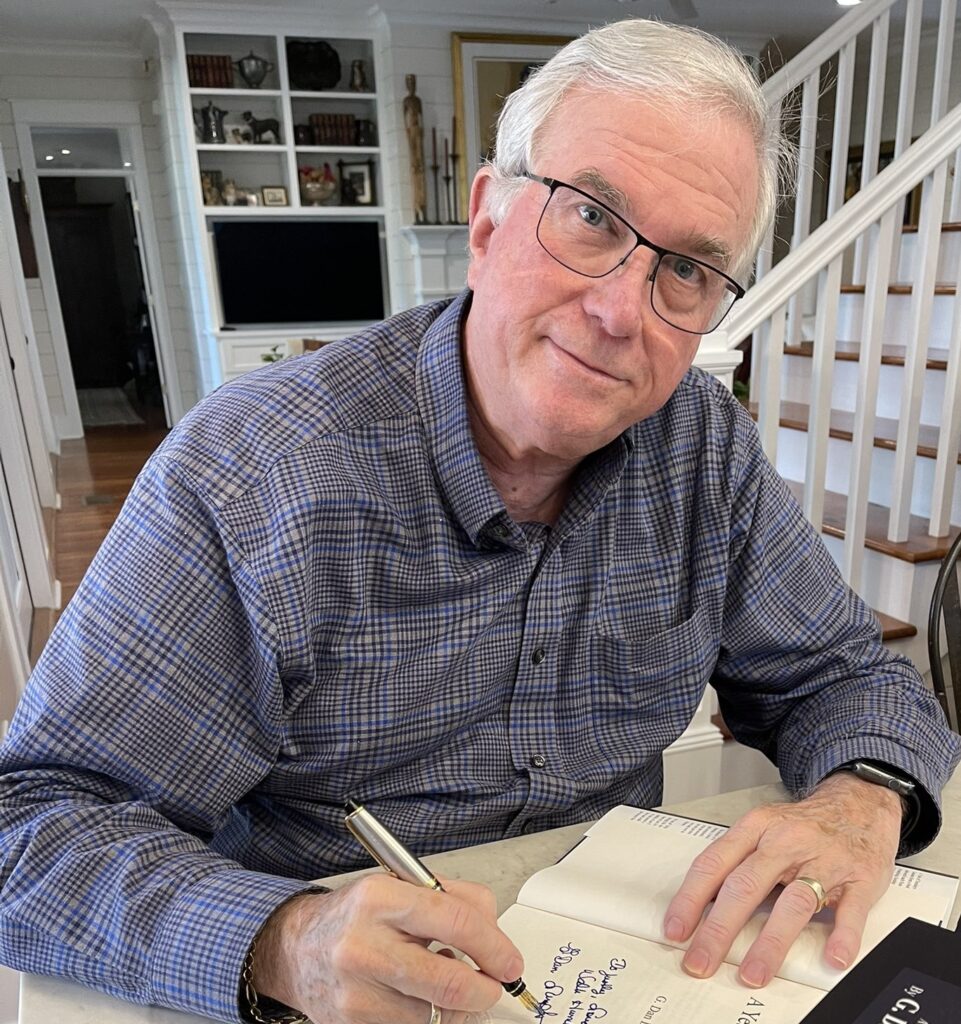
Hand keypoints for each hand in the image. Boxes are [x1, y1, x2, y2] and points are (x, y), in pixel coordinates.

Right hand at [251, 874, 524, 1023]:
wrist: (299, 949)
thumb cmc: (357, 915)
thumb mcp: (400, 885)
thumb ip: (455, 899)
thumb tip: (496, 934)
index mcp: (380, 897)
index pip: (456, 922)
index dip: (494, 947)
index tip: (510, 962)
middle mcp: (364, 945)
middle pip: (449, 983)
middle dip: (485, 991)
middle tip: (494, 986)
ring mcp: (356, 992)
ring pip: (435, 1016)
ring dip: (458, 1008)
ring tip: (450, 986)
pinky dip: (430, 1018)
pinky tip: (422, 999)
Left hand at [662, 772, 901, 987]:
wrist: (858, 803)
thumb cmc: (804, 824)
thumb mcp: (763, 828)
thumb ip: (736, 861)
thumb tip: (700, 905)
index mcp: (756, 828)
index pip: (714, 864)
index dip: (690, 899)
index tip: (676, 929)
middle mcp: (786, 842)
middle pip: (746, 886)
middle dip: (719, 928)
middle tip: (701, 960)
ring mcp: (824, 860)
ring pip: (794, 902)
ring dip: (771, 942)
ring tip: (753, 972)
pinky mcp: (860, 878)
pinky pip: (850, 910)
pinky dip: (842, 936)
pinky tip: (831, 957)